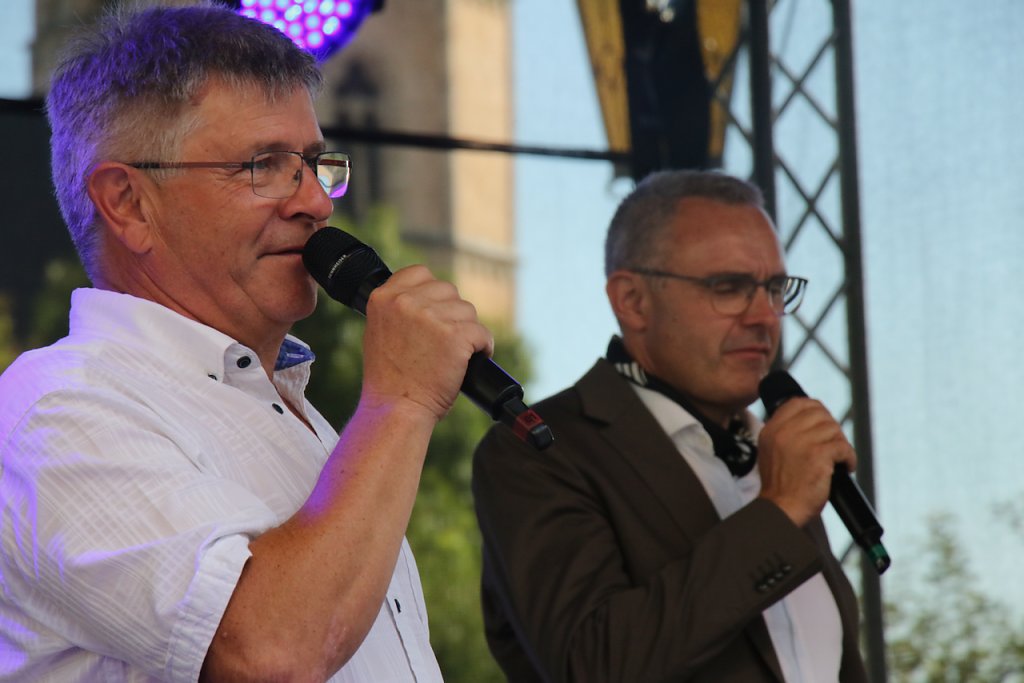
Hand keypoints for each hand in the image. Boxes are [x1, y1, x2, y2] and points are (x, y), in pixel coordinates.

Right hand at [359, 264, 492, 420]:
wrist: (396, 410)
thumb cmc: (389, 379)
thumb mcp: (380, 332)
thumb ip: (398, 310)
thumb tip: (427, 298)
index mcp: (384, 298)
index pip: (420, 273)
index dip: (433, 292)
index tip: (435, 311)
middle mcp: (406, 302)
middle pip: (448, 290)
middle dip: (452, 314)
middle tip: (444, 342)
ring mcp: (432, 317)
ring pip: (467, 311)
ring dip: (467, 332)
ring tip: (454, 355)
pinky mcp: (456, 335)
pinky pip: (482, 333)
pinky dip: (483, 348)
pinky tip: (472, 361)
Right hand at [756, 397, 856, 526]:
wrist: (781, 509)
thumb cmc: (781, 485)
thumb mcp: (772, 450)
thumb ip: (786, 432)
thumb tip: (812, 419)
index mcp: (772, 428)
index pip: (799, 402)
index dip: (816, 410)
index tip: (824, 424)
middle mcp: (784, 432)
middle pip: (820, 413)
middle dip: (832, 428)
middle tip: (833, 446)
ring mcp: (801, 442)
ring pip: (834, 429)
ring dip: (841, 444)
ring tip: (838, 459)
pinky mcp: (818, 455)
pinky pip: (843, 446)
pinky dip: (849, 457)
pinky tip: (845, 467)